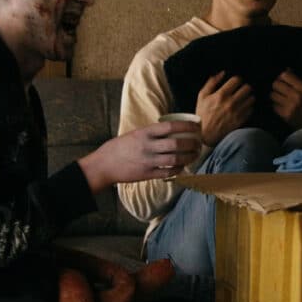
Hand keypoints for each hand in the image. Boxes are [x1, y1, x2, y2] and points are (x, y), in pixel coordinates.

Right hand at [78, 120, 201, 192]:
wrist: (103, 165)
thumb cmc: (118, 148)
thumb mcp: (134, 134)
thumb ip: (150, 133)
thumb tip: (170, 131)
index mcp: (144, 133)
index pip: (170, 126)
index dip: (186, 127)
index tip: (196, 127)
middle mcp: (147, 146)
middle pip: (176, 144)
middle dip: (191, 144)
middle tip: (198, 143)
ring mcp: (147, 161)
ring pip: (175, 159)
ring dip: (189, 157)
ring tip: (195, 155)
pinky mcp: (147, 174)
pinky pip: (168, 172)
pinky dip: (178, 170)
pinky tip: (183, 167)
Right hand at [196, 71, 254, 146]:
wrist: (205, 134)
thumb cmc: (202, 114)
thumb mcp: (202, 96)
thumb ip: (211, 82)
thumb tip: (222, 73)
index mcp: (221, 95)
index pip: (237, 80)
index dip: (237, 79)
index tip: (236, 82)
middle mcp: (231, 103)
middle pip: (247, 88)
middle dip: (245, 87)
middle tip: (241, 89)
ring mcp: (237, 112)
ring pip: (251, 98)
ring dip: (248, 96)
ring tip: (243, 98)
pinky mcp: (241, 120)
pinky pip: (251, 109)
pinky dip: (249, 107)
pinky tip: (243, 107)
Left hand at [271, 70, 301, 128]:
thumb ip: (296, 80)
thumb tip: (286, 69)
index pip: (285, 75)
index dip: (281, 77)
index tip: (282, 81)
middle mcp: (296, 96)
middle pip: (276, 84)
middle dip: (276, 87)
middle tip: (279, 90)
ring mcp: (290, 105)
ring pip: (272, 95)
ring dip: (274, 96)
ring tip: (280, 99)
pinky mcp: (284, 114)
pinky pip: (273, 105)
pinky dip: (275, 106)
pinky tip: (281, 107)